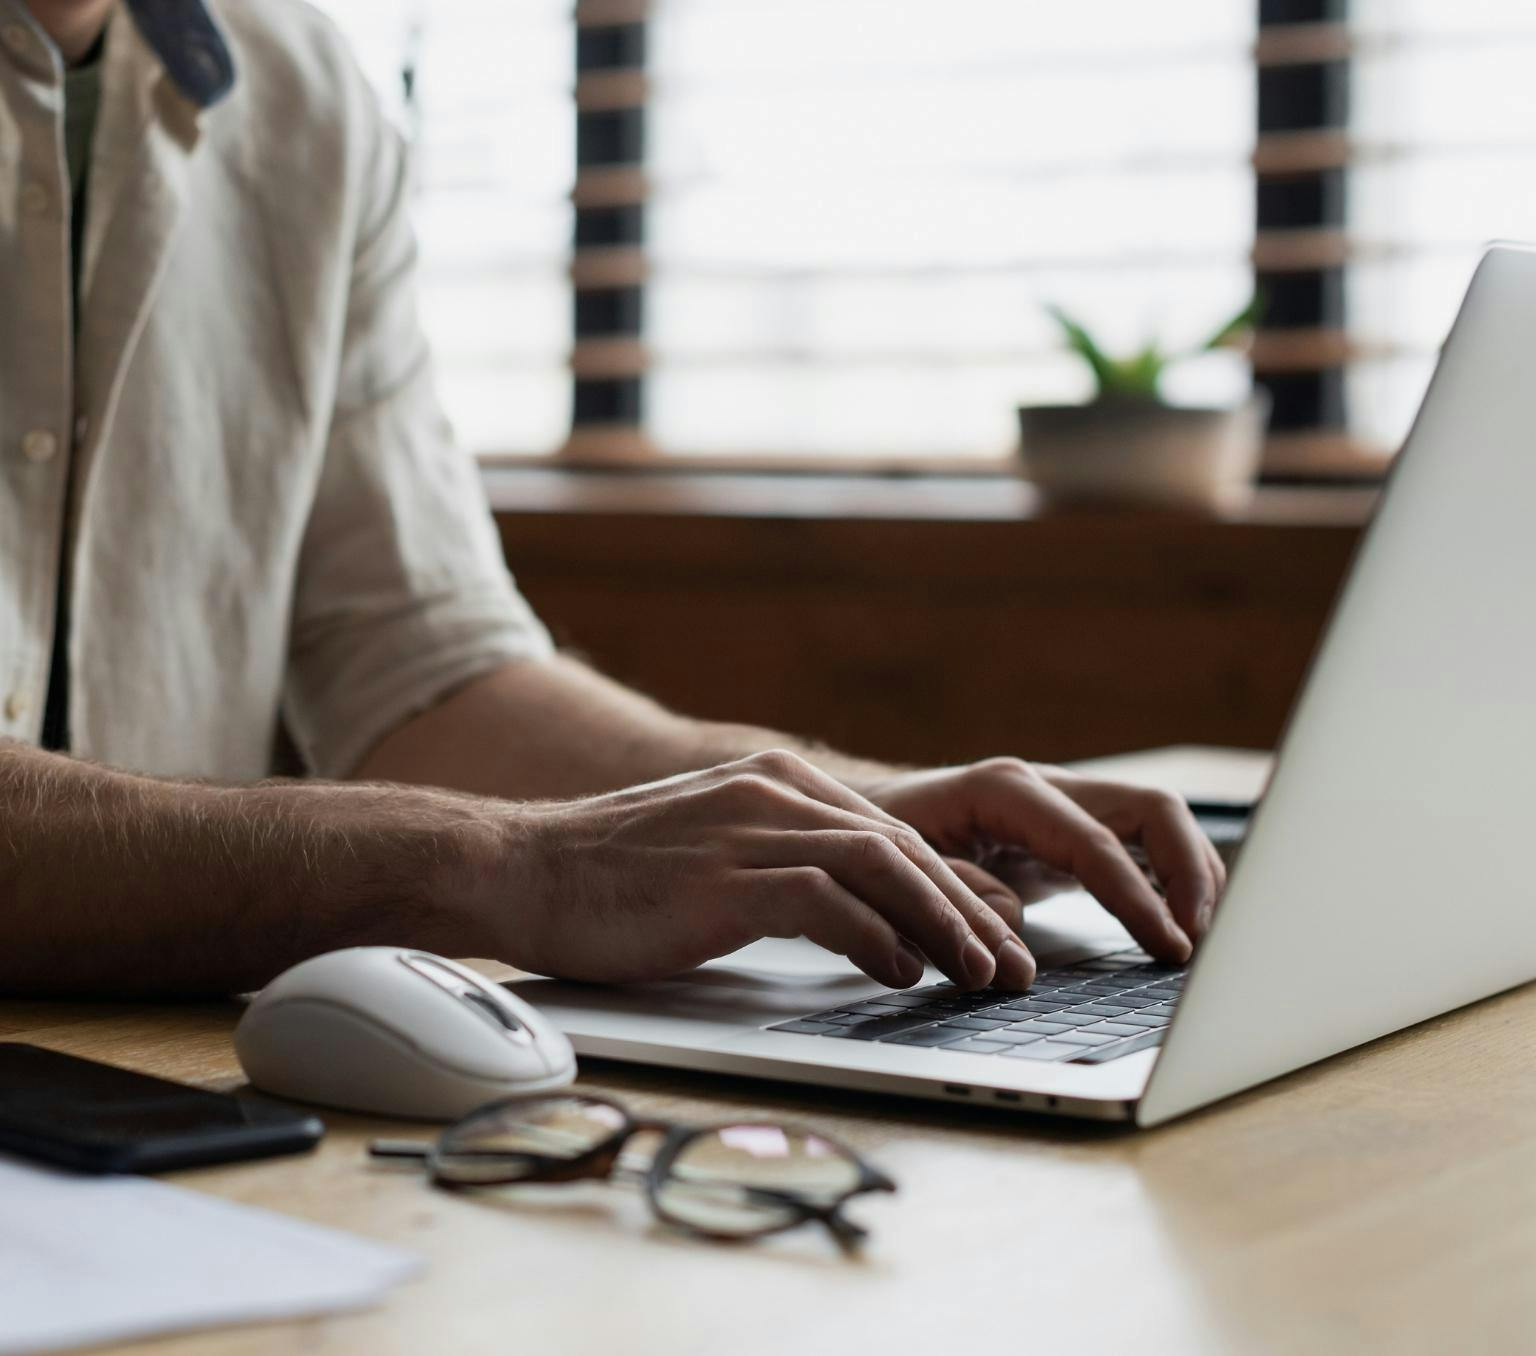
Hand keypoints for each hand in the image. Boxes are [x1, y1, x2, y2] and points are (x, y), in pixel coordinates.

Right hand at [486, 750, 1036, 990]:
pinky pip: (823, 901)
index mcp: (777, 780)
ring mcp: (746, 828)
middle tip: (1012, 966)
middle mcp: (772, 791)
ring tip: (978, 974)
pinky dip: (875, 937)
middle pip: (903, 847)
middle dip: (969, 911)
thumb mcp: (717, 852)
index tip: (995, 938)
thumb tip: (870, 919)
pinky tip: (900, 972)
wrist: (521, 868)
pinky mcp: (720, 877)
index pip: (894, 834)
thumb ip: (790, 867)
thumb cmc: (615, 878)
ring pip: (880, 867)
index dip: (955, 889)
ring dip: (942, 925)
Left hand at [859, 759, 1226, 962]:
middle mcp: (1046, 787)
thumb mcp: (901, 870)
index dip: (1140, 898)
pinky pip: (1141, 846)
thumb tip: (1014, 927)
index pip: (1097, 844)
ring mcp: (1064, 806)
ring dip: (1193, 876)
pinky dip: (1170, 880)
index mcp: (1006, 791)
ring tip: (1202, 940)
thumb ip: (958, 895)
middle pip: (1153, 810)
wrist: (858, 815)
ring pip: (1159, 823)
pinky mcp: (1070, 832)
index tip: (1170, 947)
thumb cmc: (875, 842)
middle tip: (1202, 942)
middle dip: (1191, 873)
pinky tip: (1179, 925)